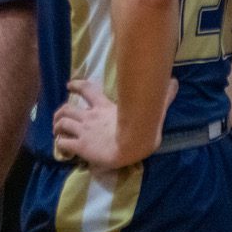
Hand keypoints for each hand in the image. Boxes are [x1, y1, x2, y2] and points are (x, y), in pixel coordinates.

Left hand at [53, 78, 174, 168]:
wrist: (132, 146)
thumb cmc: (143, 129)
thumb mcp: (153, 110)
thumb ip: (162, 98)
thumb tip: (175, 82)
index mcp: (104, 107)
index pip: (87, 90)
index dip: (76, 85)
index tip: (69, 85)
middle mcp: (90, 117)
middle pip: (67, 108)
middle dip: (59, 113)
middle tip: (58, 119)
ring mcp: (84, 131)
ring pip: (62, 123)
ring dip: (56, 127)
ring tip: (57, 132)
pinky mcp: (81, 146)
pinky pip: (64, 143)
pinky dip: (60, 145)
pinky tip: (62, 149)